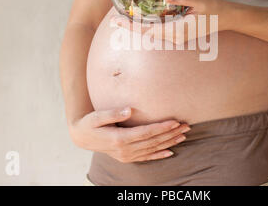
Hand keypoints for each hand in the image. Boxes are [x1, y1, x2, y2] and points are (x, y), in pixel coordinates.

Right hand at [68, 107, 190, 162]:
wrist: (81, 136)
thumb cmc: (89, 123)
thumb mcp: (97, 116)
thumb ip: (113, 113)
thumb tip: (129, 109)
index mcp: (119, 139)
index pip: (146, 133)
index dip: (161, 128)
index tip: (174, 122)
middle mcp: (125, 150)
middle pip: (153, 142)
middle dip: (170, 134)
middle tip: (186, 126)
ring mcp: (126, 156)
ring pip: (152, 149)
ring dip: (169, 143)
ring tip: (183, 135)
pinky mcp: (127, 157)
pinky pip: (146, 158)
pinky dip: (159, 155)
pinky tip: (171, 152)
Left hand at [113, 0, 230, 44]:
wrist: (228, 18)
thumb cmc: (215, 8)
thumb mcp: (201, 0)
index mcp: (177, 30)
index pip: (148, 30)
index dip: (131, 26)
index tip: (117, 21)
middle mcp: (175, 37)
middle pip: (147, 34)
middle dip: (130, 27)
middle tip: (114, 19)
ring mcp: (177, 38)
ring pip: (152, 34)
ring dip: (138, 27)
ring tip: (124, 19)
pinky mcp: (179, 35)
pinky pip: (159, 32)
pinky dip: (147, 27)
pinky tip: (142, 20)